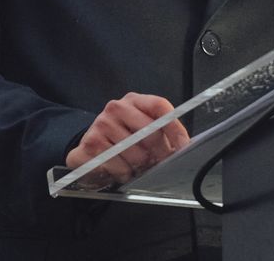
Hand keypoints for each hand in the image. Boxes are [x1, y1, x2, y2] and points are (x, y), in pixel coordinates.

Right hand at [65, 92, 189, 182]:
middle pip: (149, 132)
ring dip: (140, 166)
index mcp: (134, 101)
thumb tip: (182, 147)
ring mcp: (100, 124)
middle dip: (160, 153)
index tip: (184, 146)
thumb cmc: (123, 139)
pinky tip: (120, 170)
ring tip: (136, 166)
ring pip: (135, 154)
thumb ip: (161, 133)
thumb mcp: (142, 129)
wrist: (89, 149)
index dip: (175, 128)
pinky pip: (118, 166)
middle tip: (159, 163)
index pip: (159, 107)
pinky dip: (124, 173)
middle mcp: (116, 108)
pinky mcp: (89, 144)